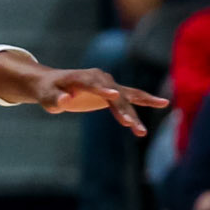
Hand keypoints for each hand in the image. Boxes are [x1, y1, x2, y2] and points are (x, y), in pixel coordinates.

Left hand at [0, 54, 168, 136]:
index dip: (102, 91)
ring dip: (135, 113)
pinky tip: (164, 103)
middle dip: (122, 110)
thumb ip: (55, 99)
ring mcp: (109, 84)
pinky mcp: (113, 92)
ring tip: (141, 131)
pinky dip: (146, 101)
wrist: (52, 84)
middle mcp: (100, 78)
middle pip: (114, 95)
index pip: (94, 84)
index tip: (113, 96)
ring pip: (126, 98)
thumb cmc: (47, 91)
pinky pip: (131, 97)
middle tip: (129, 125)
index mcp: (82, 78)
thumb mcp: (45, 96)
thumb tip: (65, 101)